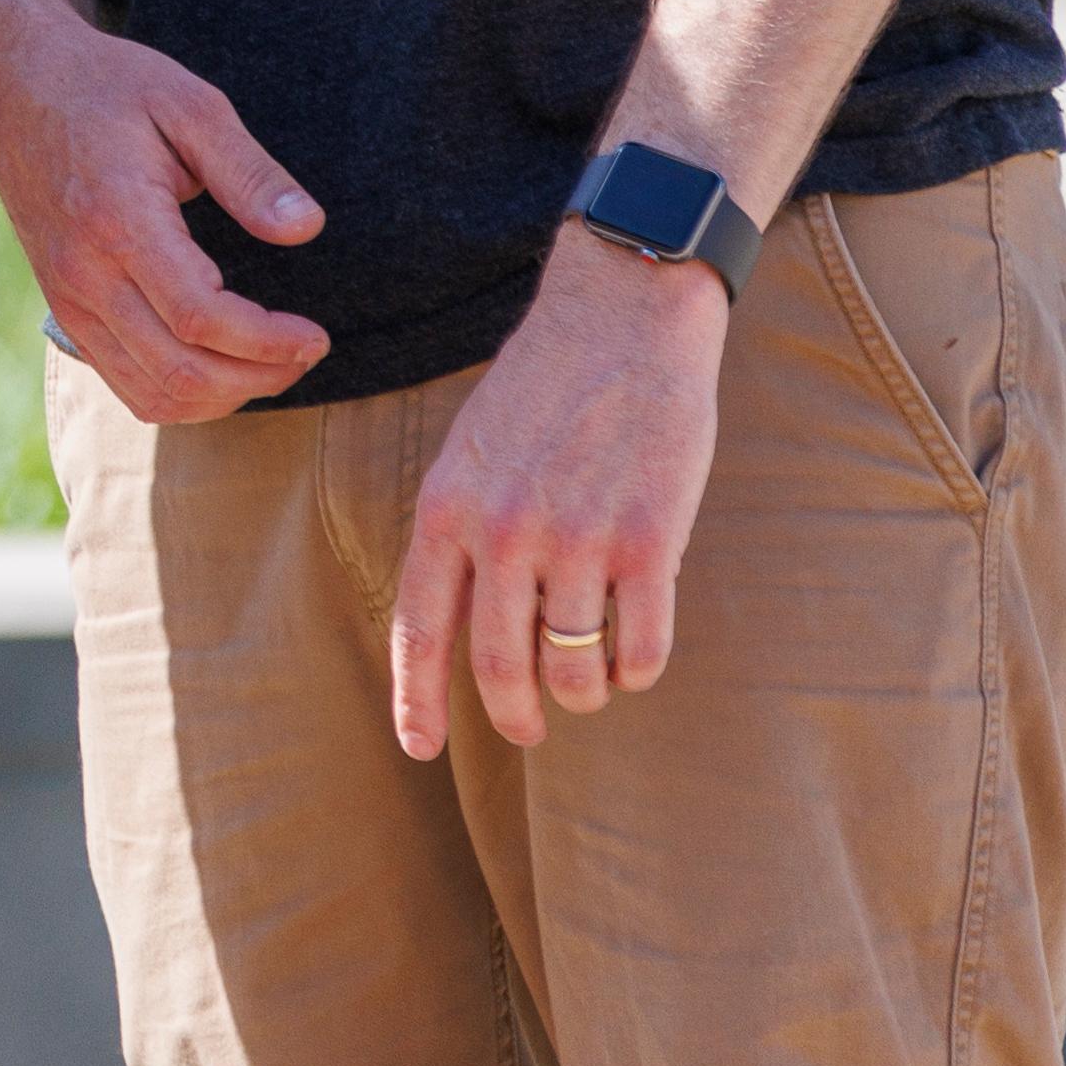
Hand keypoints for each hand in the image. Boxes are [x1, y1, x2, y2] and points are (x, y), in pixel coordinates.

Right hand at [0, 15, 330, 420]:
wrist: (16, 86)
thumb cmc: (109, 86)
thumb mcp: (189, 104)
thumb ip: (249, 171)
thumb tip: (307, 228)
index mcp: (118, 219)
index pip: (198, 316)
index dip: (267, 340)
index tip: (315, 333)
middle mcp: (85, 273)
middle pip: (179, 371)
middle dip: (259, 376)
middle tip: (307, 351)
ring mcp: (68, 297)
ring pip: (151, 393)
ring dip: (224, 396)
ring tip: (273, 363)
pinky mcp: (64, 307)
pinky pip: (125, 384)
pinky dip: (182, 395)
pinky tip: (222, 366)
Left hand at [388, 238, 725, 756]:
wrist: (623, 317)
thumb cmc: (546, 386)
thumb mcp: (473, 451)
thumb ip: (463, 531)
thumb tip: (464, 620)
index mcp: (448, 508)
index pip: (420, 627)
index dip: (417, 699)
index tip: (420, 748)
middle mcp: (503, 532)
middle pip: (501, 668)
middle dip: (514, 716)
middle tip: (529, 729)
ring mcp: (577, 540)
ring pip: (574, 669)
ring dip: (585, 692)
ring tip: (593, 680)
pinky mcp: (648, 542)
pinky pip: (640, 649)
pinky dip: (639, 669)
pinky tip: (638, 657)